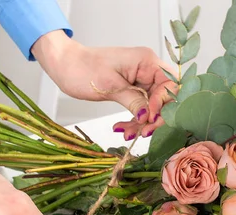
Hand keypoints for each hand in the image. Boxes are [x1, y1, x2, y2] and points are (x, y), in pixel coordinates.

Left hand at [32, 31, 176, 140]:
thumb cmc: (82, 68)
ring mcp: (141, 80)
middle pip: (164, 98)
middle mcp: (147, 69)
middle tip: (142, 132)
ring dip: (142, 123)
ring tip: (126, 132)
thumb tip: (148, 116)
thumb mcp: (110, 87)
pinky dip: (133, 120)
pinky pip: (141, 108)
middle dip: (153, 118)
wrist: (65, 65)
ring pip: (152, 107)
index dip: (163, 103)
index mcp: (146, 61)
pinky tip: (121, 128)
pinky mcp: (133, 89)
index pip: (169, 84)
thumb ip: (133, 100)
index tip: (148, 117)